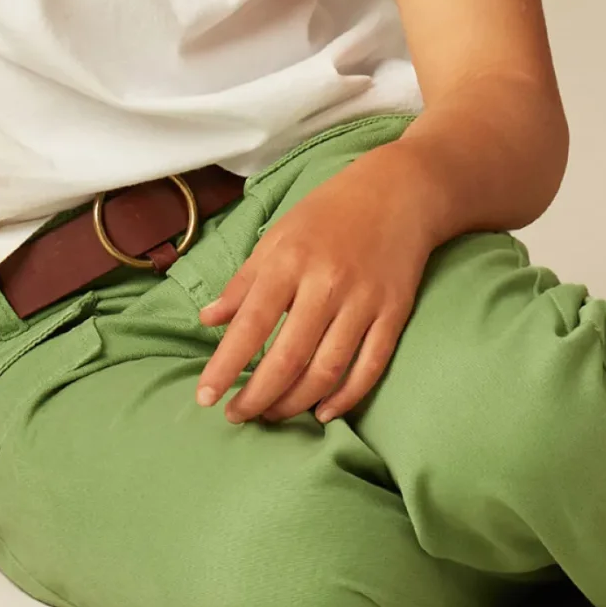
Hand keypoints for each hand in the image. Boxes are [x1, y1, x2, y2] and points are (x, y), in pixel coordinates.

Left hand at [195, 147, 436, 426]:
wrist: (400, 190)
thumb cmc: (329, 213)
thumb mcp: (278, 236)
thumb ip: (244, 282)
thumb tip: (207, 319)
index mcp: (290, 261)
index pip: (251, 324)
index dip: (226, 366)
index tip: (206, 398)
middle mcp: (326, 284)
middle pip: (288, 357)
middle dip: (258, 396)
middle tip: (238, 416)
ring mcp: (364, 301)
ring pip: (326, 370)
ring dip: (295, 402)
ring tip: (272, 414)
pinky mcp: (394, 313)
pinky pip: (369, 367)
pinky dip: (346, 398)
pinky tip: (323, 412)